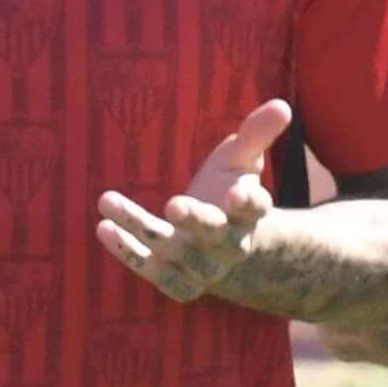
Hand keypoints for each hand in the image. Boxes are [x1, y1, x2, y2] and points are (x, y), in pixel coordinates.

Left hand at [98, 98, 289, 301]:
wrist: (223, 248)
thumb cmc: (229, 192)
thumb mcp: (242, 160)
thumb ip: (256, 134)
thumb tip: (281, 106)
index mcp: (249, 214)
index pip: (255, 208)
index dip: (248, 202)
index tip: (236, 192)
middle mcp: (230, 244)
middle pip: (217, 237)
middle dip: (196, 220)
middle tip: (173, 204)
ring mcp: (204, 266)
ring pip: (175, 254)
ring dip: (139, 229)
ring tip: (107, 201)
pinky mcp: (180, 280)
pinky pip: (156, 274)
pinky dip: (129, 255)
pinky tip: (105, 228)